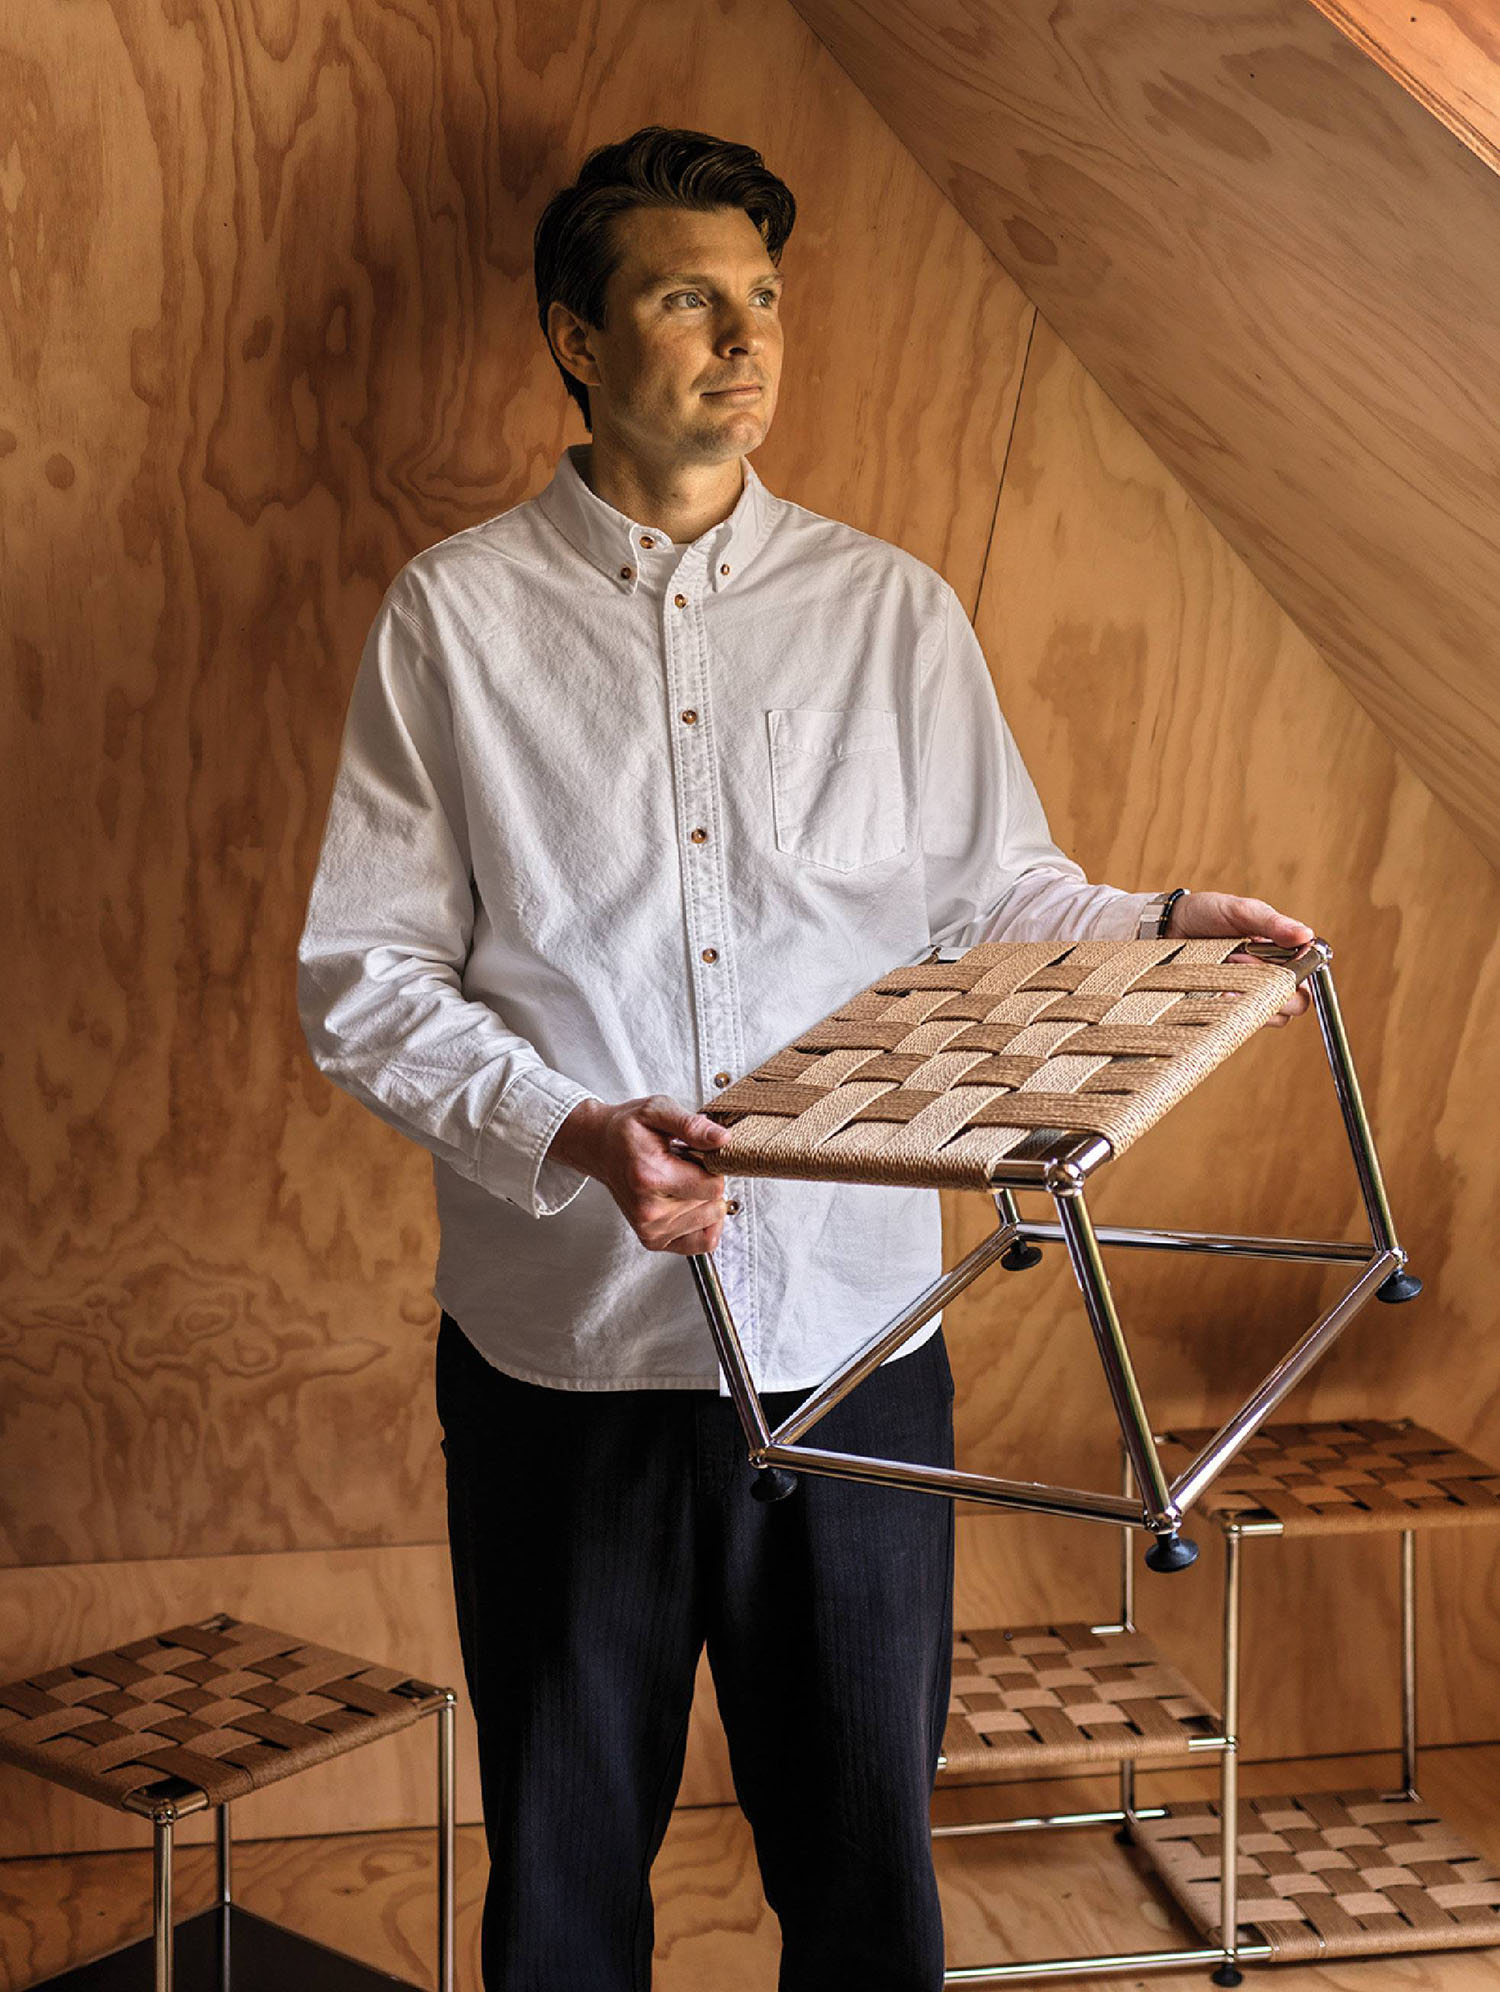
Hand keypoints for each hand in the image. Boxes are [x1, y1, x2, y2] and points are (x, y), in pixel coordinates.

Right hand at [550, 1094, 731, 1253]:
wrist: (599, 1148)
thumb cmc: (627, 1130)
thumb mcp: (658, 1110)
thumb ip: (691, 1125)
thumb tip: (722, 1140)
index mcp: (650, 1176)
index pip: (714, 1187)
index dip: (714, 1167)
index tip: (697, 1154)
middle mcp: (649, 1210)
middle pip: (713, 1206)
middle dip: (708, 1183)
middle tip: (685, 1166)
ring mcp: (650, 1229)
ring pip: (710, 1221)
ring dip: (703, 1200)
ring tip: (679, 1181)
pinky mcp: (653, 1240)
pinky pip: (701, 1243)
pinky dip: (703, 1223)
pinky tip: (688, 1202)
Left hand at [1166, 891, 1313, 1026]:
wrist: (1168, 925)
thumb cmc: (1208, 914)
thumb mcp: (1241, 912)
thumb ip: (1272, 923)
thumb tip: (1307, 935)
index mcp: (1282, 954)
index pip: (1307, 978)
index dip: (1295, 973)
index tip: (1270, 958)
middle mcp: (1268, 979)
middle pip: (1294, 1004)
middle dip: (1271, 986)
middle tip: (1240, 959)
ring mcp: (1246, 996)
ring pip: (1267, 1015)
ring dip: (1249, 997)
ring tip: (1223, 970)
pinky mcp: (1223, 1009)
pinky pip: (1236, 1023)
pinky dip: (1228, 1009)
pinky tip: (1214, 990)